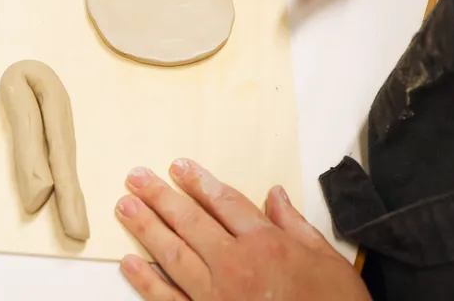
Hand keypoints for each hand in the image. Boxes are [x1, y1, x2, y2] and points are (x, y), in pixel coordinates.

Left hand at [115, 159, 370, 300]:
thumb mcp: (329, 260)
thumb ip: (296, 225)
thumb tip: (275, 195)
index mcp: (268, 245)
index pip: (225, 202)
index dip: (199, 182)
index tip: (178, 166)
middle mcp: (237, 266)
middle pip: (191, 222)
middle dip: (160, 196)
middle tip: (136, 178)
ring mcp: (217, 296)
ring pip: (174, 254)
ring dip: (146, 228)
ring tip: (125, 206)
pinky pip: (169, 299)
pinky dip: (147, 281)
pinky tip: (130, 263)